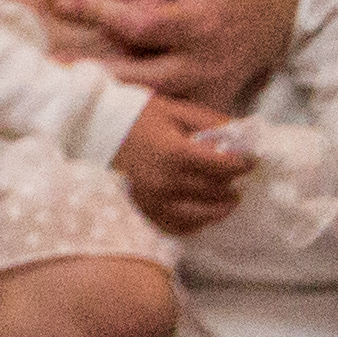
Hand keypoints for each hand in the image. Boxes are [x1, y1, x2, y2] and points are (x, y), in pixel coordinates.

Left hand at [22, 0, 302, 109]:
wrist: (283, 2)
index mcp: (199, 20)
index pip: (140, 25)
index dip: (99, 13)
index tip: (60, 1)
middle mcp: (206, 61)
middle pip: (145, 77)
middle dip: (97, 72)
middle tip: (48, 63)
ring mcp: (212, 86)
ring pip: (158, 102)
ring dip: (115, 98)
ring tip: (67, 88)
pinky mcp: (215, 100)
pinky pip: (178, 116)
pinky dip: (145, 114)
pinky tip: (106, 109)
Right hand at [111, 92, 249, 236]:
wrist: (88, 128)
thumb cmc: (131, 115)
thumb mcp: (172, 109)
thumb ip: (210, 121)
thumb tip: (244, 135)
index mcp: (176, 154)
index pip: (227, 167)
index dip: (245, 162)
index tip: (249, 158)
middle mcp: (168, 182)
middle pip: (219, 191)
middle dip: (233, 181)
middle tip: (234, 174)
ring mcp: (155, 202)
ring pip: (207, 214)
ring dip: (222, 205)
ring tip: (226, 195)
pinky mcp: (146, 213)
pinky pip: (184, 227)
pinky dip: (199, 221)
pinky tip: (202, 208)